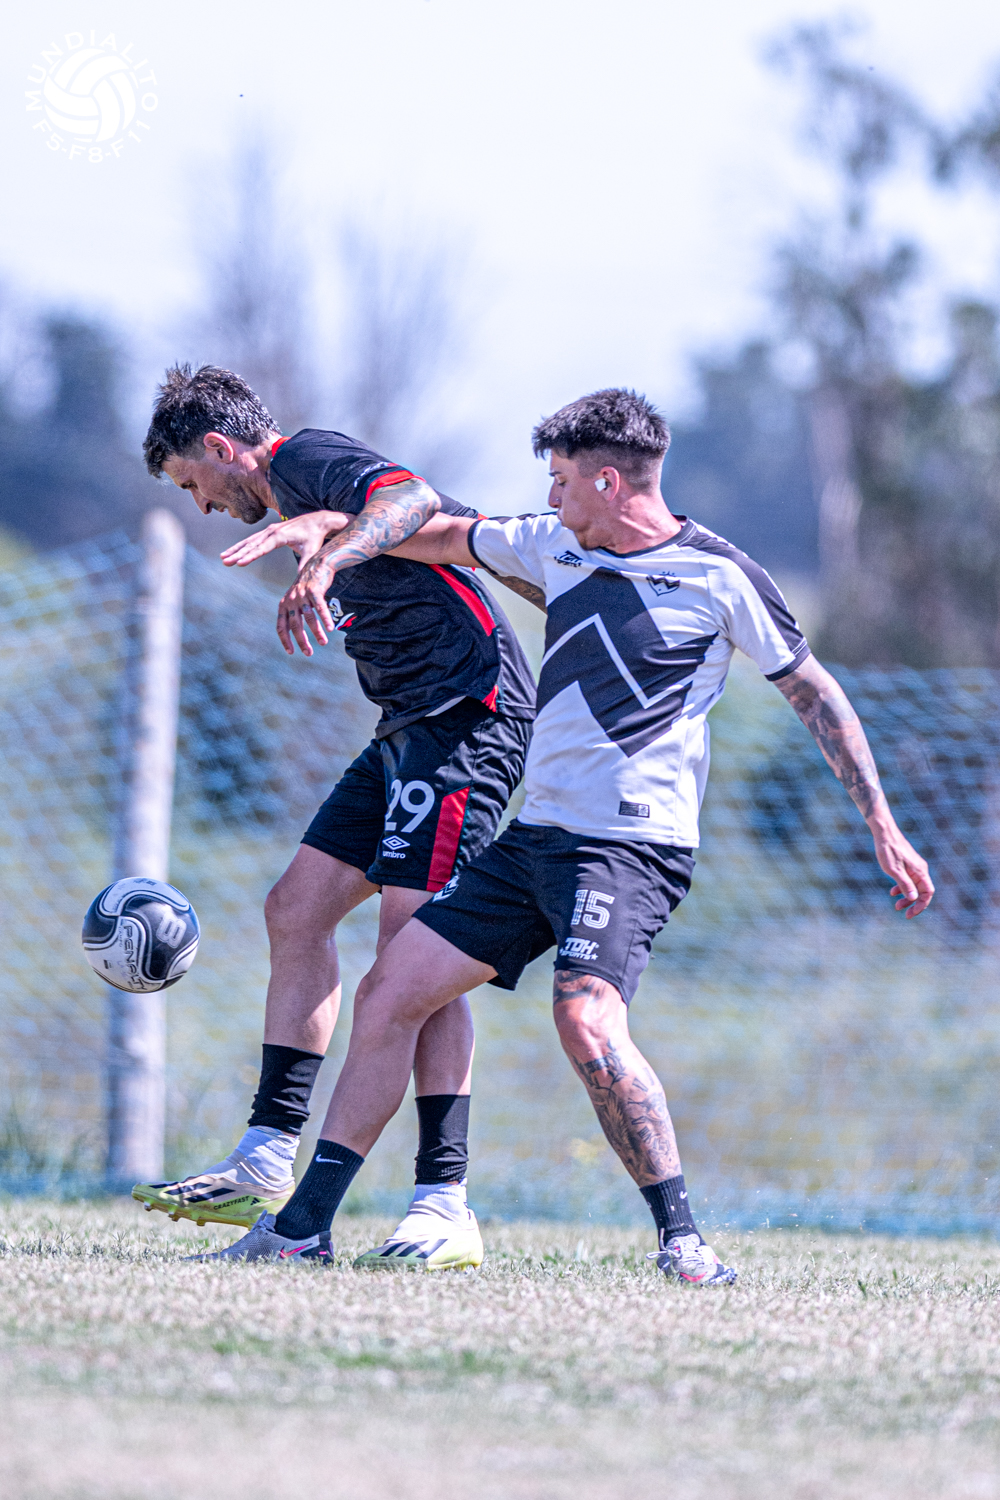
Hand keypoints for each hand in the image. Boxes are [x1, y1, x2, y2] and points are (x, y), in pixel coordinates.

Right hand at [220, 512, 350, 569]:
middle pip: (252, 544)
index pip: (262, 548)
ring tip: (223, 557)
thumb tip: (300, 579)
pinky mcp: (269, 531)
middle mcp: (272, 531)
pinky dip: (242, 546)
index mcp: (280, 535)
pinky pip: (253, 539)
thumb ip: (305, 564)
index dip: (251, 556)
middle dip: (238, 553)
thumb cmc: (315, 536)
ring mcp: (269, 530)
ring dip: (236, 549)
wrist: (318, 521)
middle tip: (226, 562)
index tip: (240, 562)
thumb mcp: (312, 551)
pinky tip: (232, 552)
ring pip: (249, 541)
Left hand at [276, 551, 338, 655]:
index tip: (291, 652)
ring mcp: (302, 595)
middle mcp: (291, 601)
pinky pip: (320, 608)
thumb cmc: (307, 586)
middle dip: (302, 641)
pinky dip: (325, 619)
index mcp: (284, 605)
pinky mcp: (314, 591)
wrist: (317, 565)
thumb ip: (293, 613)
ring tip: (323, 643)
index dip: (285, 640)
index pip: (281, 627)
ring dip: (316, 633)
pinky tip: (330, 629)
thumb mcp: (295, 598)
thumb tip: (294, 632)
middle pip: (295, 626)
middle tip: (308, 653)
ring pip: (309, 619)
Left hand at [870, 818, 934, 917]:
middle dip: (913, 903)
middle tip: (901, 911)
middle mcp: (920, 869)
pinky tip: (892, 892)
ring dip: (906, 896)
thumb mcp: (894, 870)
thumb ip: (904, 884)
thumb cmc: (888, 850)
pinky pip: (908, 880)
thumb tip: (913, 898)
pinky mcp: (906, 864)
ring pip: (914, 886)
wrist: (884, 833)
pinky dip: (902, 887)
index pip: (927, 892)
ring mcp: (913, 867)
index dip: (921, 905)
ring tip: (896, 905)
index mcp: (920, 871)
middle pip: (921, 891)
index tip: (910, 913)